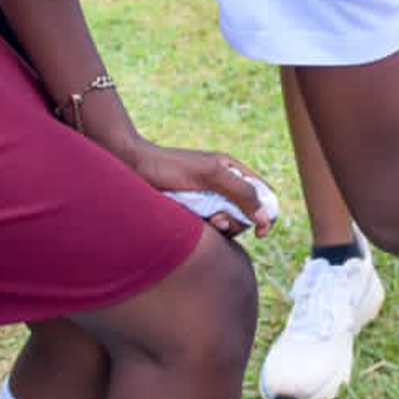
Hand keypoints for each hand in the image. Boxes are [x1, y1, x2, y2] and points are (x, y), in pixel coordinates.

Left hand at [127, 140, 278, 238]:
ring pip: (228, 225)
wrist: (131, 170)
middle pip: (247, 213)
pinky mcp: (191, 215)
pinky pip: (207, 231)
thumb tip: (264, 215)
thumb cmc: (169, 167)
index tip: (261, 231)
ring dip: (220, 228)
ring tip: (204, 222)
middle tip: (217, 220)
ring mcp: (206, 202)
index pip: (262, 193)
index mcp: (232, 171)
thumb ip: (240, 192)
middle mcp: (222, 187)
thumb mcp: (210, 175)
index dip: (267, 212)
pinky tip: (193, 225)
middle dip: (237, 221)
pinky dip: (205, 232)